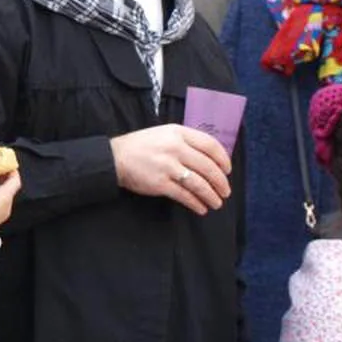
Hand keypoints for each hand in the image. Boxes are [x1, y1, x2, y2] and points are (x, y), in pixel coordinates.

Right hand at [109, 124, 231, 214]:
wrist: (114, 158)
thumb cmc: (140, 146)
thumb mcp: (163, 134)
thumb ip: (184, 141)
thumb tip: (208, 157)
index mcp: (178, 133)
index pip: (210, 144)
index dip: (223, 159)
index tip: (227, 170)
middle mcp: (175, 148)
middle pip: (208, 167)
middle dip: (220, 182)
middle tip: (225, 191)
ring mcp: (168, 166)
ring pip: (199, 183)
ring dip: (211, 195)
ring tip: (216, 202)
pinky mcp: (160, 184)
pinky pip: (185, 195)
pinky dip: (196, 203)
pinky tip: (201, 208)